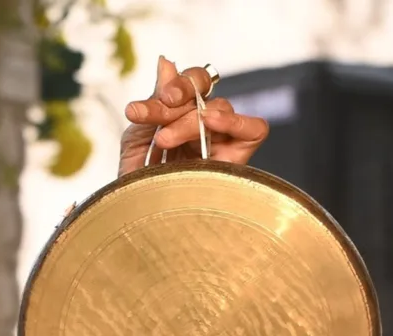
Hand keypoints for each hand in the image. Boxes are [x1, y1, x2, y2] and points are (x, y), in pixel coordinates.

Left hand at [118, 56, 269, 176]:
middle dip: (179, 94)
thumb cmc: (139, 181)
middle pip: (204, 90)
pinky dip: (235, 121)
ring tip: (164, 140)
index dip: (171, 85)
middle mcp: (204, 123)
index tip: (138, 110)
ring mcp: (222, 138)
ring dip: (188, 120)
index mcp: (180, 113)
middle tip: (156, 110)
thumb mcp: (138, 136)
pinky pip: (254, 128)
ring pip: (219, 108)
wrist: (141, 216)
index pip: (186, 84)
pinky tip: (210, 121)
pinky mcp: (240, 156)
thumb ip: (155, 100)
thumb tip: (166, 61)